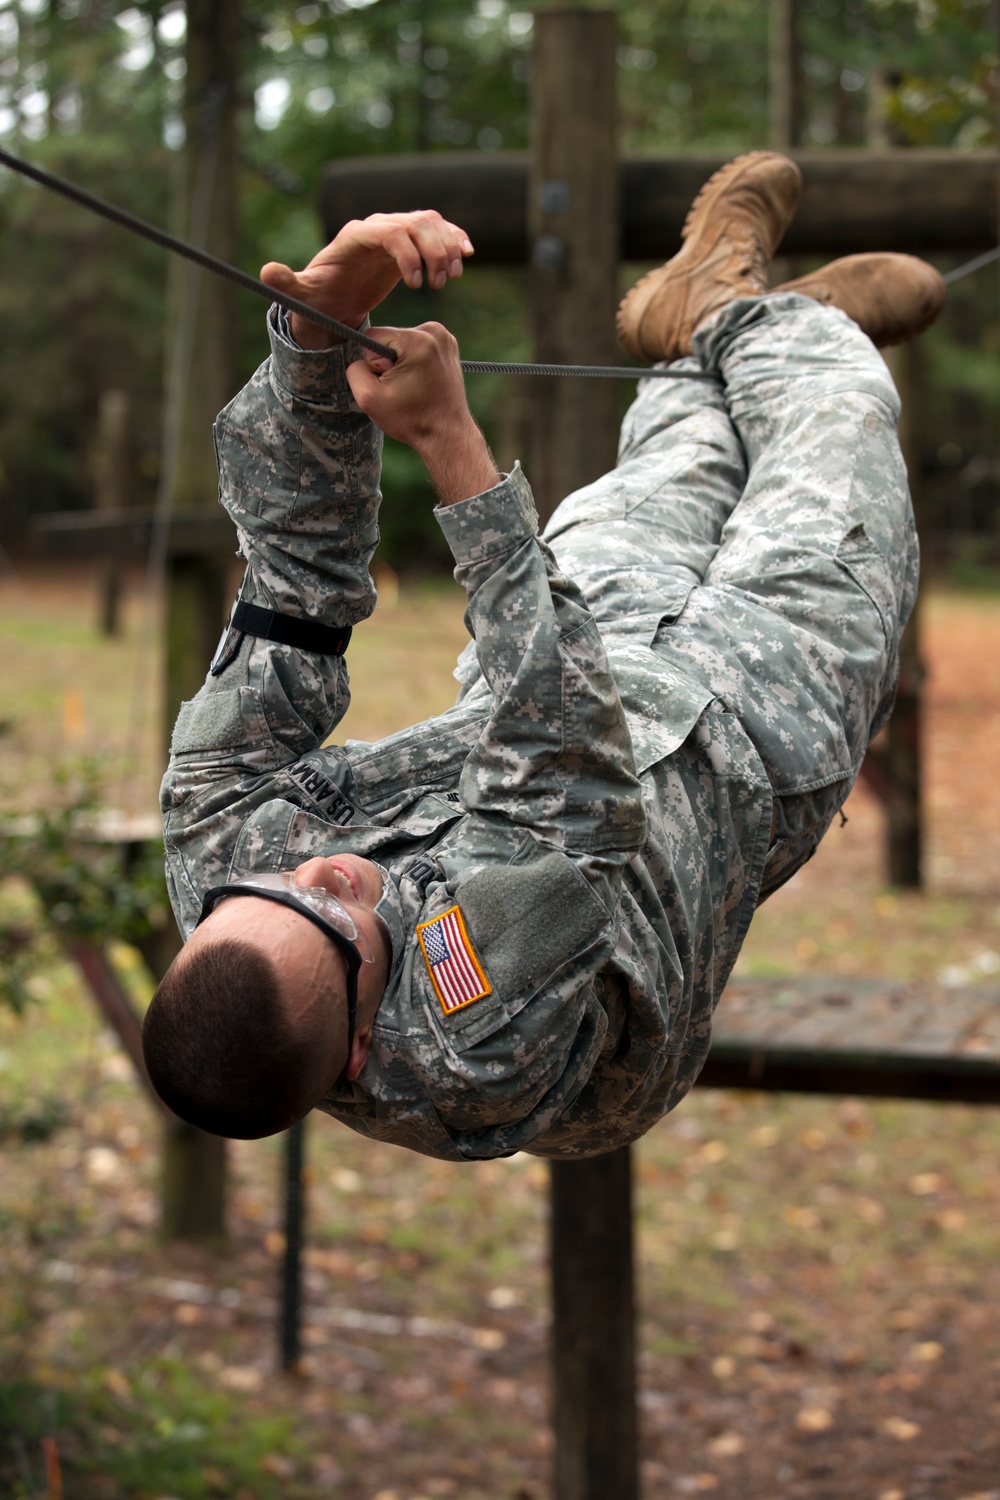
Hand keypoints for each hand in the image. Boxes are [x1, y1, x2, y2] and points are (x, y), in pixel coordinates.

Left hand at [259, 211, 473, 349]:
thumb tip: (267, 271)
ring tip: (451, 276)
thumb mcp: (302, 296)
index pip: (390, 230)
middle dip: (434, 250)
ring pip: (430, 222)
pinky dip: (454, 239)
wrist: (333, 299)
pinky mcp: (409, 242)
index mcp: (356, 236)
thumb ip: (287, 284)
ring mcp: (395, 231)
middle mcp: (377, 227)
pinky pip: (437, 230)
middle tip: (440, 283)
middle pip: (416, 222)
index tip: (415, 285)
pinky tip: (466, 255)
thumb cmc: (320, 298)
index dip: (407, 253)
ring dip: (447, 245)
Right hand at [347, 323, 499, 505]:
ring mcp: (444, 336)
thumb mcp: (369, 398)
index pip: (373, 336)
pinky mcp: (448, 344)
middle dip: (389, 362)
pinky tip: (422, 382)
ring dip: (401, 363)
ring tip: (414, 387)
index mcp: (417, 340)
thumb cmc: (411, 420)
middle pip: (389, 338)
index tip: (392, 383)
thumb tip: (360, 358)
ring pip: (401, 342)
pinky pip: (415, 346)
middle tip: (405, 388)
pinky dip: (414, 362)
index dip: (374, 363)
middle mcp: (434, 331)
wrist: (447, 434)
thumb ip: (354, 370)